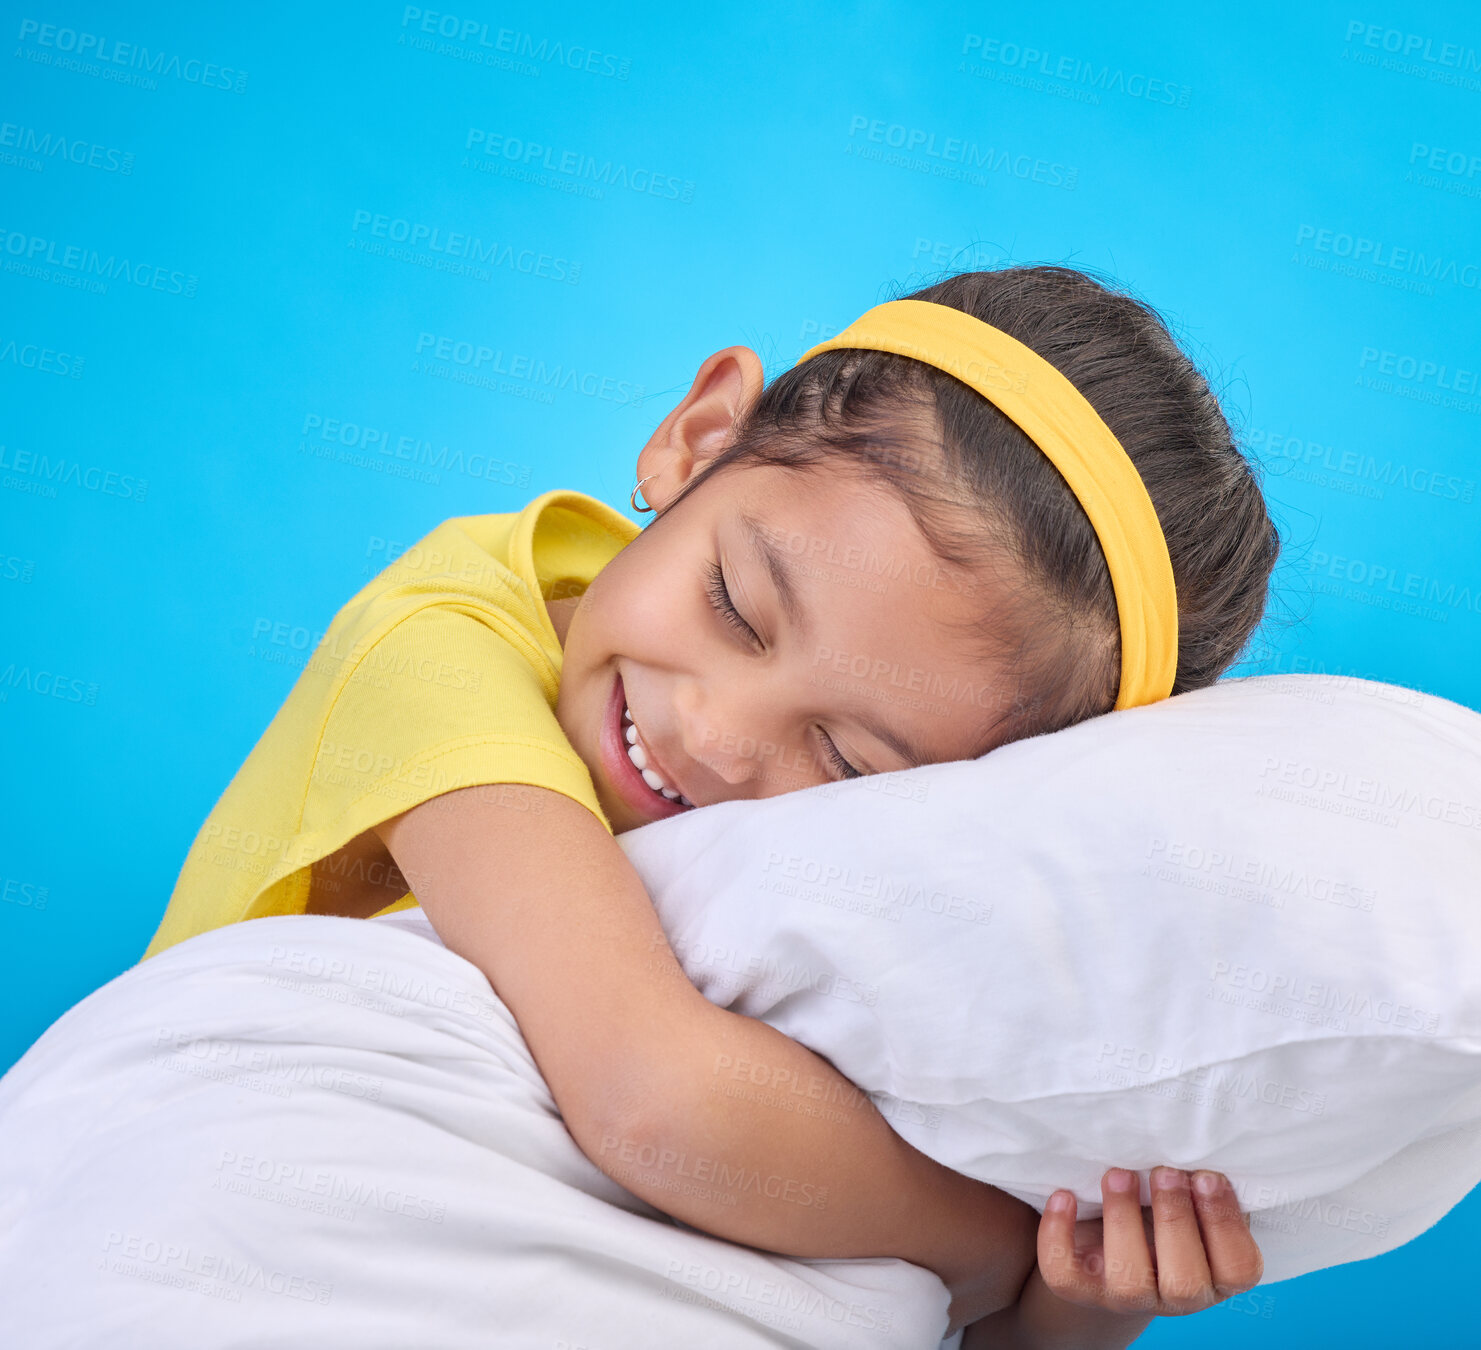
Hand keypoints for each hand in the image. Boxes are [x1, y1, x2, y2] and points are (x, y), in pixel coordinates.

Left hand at [1038, 1167, 1262, 1316]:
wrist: (1104, 1254)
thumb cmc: (1160, 1213)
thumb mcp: (1189, 1202)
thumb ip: (1199, 1186)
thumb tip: (1204, 1141)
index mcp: (1215, 1274)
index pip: (1239, 1269)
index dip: (1225, 1224)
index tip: (1207, 1175)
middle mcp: (1175, 1295)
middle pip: (1186, 1283)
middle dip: (1175, 1221)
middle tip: (1164, 1172)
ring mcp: (1126, 1297)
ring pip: (1129, 1283)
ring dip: (1124, 1223)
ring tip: (1118, 1175)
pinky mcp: (1080, 1289)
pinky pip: (1066, 1276)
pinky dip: (1060, 1236)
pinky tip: (1064, 1196)